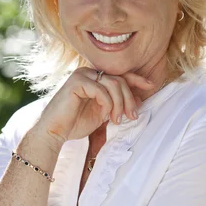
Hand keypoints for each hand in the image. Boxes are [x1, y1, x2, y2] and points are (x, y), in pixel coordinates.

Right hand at [33, 67, 158, 147]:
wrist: (54, 132)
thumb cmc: (75, 123)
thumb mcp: (103, 113)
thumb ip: (116, 104)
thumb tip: (138, 100)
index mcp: (95, 78)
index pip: (120, 74)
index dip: (137, 79)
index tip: (151, 86)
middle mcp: (89, 72)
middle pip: (120, 79)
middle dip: (130, 99)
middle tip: (132, 117)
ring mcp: (82, 75)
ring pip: (113, 83)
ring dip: (120, 104)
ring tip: (118, 119)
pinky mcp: (76, 82)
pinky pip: (101, 90)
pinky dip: (107, 104)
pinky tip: (105, 115)